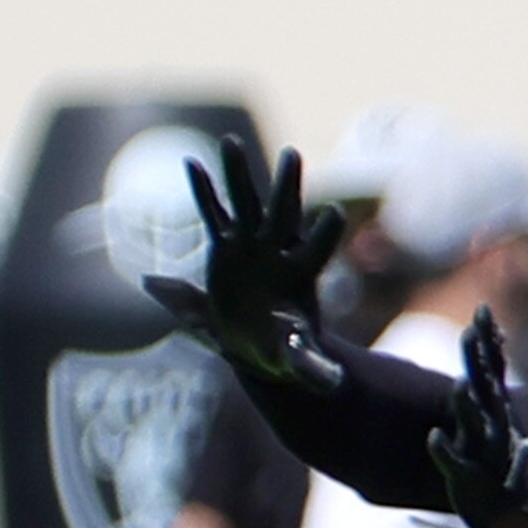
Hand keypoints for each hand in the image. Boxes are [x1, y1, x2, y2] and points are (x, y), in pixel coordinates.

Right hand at [142, 136, 344, 390]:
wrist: (261, 341)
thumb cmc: (286, 350)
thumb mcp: (298, 361)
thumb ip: (313, 367)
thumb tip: (335, 384)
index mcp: (301, 274)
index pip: (316, 249)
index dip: (323, 233)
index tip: (333, 212)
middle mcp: (278, 250)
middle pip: (284, 214)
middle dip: (287, 187)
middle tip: (293, 156)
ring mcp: (251, 244)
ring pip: (245, 203)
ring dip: (237, 174)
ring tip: (229, 143)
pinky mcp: (226, 246)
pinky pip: (214, 214)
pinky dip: (203, 191)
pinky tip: (192, 164)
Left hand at [428, 307, 527, 527]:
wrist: (515, 519)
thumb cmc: (499, 471)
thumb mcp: (495, 429)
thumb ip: (489, 394)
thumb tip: (488, 357)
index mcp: (499, 414)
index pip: (494, 370)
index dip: (488, 342)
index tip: (482, 310)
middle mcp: (495, 429)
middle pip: (486, 388)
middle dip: (479, 360)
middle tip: (471, 330)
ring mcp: (484, 455)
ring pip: (475, 425)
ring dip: (467, 405)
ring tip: (459, 384)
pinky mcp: (468, 481)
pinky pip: (455, 465)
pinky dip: (444, 452)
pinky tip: (433, 438)